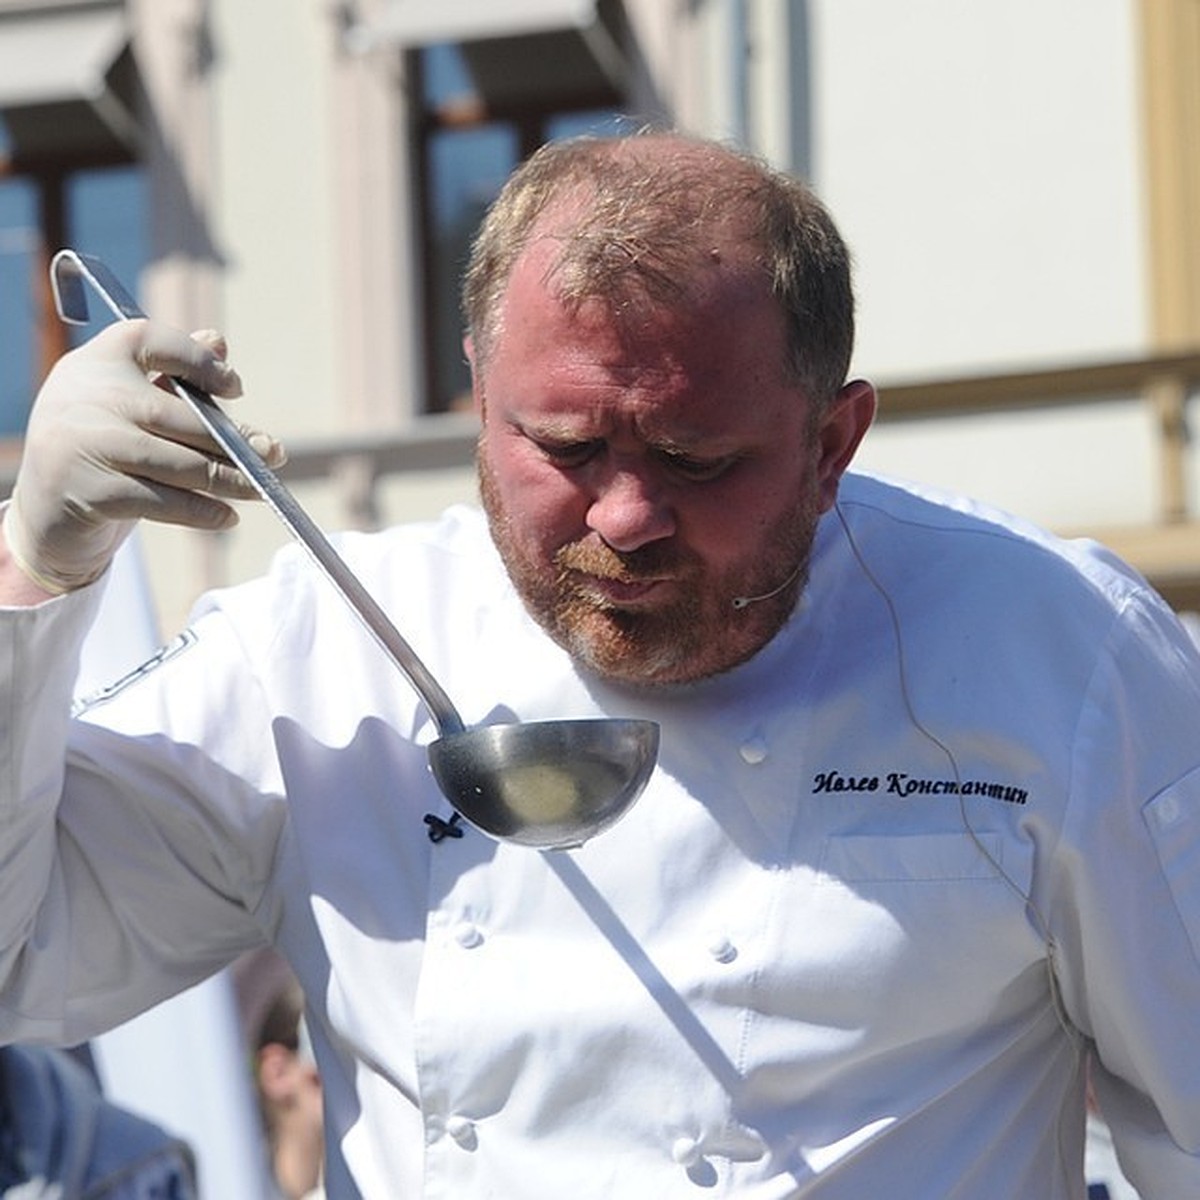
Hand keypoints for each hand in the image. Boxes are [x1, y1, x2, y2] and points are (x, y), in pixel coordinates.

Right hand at [3, 320, 284, 594]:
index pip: (153, 340)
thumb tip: (218, 341)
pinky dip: (201, 511)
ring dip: (229, 479)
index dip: (200, 361)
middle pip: (180, 414)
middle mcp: (88, 394)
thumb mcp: (126, 401)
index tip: (237, 389)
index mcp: (99, 359)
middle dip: (234, 440)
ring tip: (259, 488)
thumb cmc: (99, 446)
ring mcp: (87, 443)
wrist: (43, 508)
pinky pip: (163, 501)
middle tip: (273, 453)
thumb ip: (168, 371)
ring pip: (179, 462)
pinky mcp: (92, 491)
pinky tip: (228, 516)